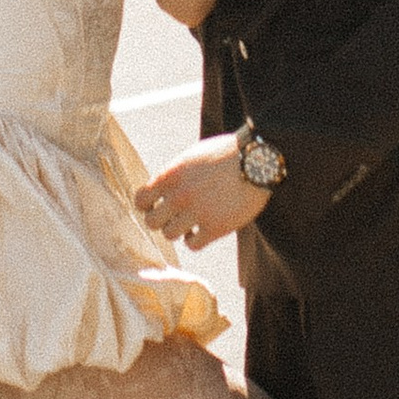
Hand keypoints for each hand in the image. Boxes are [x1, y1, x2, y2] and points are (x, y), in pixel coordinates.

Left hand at [136, 130, 269, 253]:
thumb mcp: (192, 156)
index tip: (156, 204)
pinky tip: (202, 230)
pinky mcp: (216, 227)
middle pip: (151, 222)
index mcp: (172, 175)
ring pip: (170, 235)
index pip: (141, 199)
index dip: (147, 204)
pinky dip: (194, 240)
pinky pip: (192, 244)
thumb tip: (159, 190)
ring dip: (178, 230)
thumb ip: (174, 174)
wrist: (257, 160)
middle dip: (160, 220)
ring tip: (189, 223)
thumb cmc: (225, 154)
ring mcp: (198, 213)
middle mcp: (181, 195)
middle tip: (171, 217)